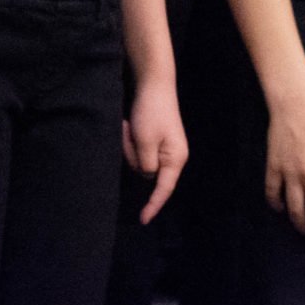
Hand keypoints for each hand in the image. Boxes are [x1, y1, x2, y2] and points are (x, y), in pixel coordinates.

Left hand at [123, 78, 187, 224]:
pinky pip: (138, 150)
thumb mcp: (145, 142)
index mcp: (175, 159)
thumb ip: (146, 165)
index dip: (153, 205)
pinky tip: (129, 125)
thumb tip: (146, 176)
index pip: (164, 189)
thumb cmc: (151, 112)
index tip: (143, 220)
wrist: (154, 84)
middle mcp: (173, 157)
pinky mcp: (155, 140)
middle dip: (132, 155)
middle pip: (146, 172)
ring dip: (129, 145)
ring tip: (129, 126)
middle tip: (129, 132)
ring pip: (139, 161)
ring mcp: (165, 148)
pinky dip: (130, 140)